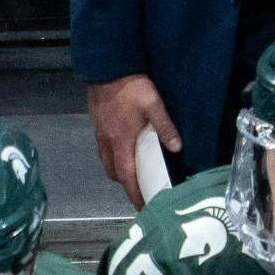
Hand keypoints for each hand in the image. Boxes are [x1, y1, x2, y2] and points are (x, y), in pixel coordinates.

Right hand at [86, 75, 179, 208]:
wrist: (106, 67)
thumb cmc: (130, 87)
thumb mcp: (153, 105)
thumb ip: (165, 127)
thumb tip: (177, 148)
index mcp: (121, 141)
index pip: (126, 176)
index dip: (134, 194)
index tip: (142, 206)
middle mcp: (107, 141)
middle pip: (113, 173)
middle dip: (125, 185)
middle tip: (139, 189)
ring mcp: (99, 133)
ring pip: (105, 161)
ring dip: (117, 171)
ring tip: (132, 171)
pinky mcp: (96, 124)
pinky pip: (102, 149)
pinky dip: (112, 156)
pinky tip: (122, 148)